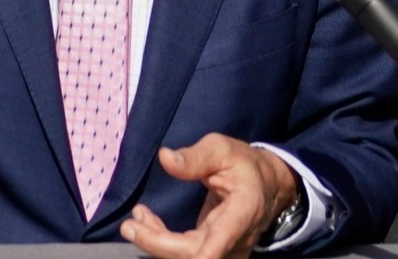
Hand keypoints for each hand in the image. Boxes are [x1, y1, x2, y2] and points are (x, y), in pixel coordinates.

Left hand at [121, 134, 300, 258]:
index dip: (189, 251)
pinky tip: (148, 222)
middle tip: (129, 224)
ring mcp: (226, 250)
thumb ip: (195, 157)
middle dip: (156, 243)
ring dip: (156, 242)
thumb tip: (165, 158)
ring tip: (137, 218)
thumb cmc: (244, 164)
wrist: (268, 185)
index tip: (153, 239)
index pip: (218, 244)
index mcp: (242, 212)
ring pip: (186, 258)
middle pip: (193, 255)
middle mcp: (236, 240)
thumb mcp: (221, 149)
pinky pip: (186, 254)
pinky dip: (163, 242)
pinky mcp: (215, 251)